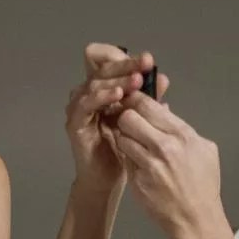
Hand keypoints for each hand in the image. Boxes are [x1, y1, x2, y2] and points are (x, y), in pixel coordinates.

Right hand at [65, 43, 169, 191]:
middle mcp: (88, 94)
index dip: (127, 59)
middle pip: (103, 70)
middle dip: (125, 65)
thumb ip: (149, 99)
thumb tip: (163, 78)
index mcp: (103, 89)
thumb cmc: (123, 148)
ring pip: (94, 84)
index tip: (148, 60)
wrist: (107, 179)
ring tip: (136, 80)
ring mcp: (79, 107)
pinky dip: (101, 97)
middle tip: (145, 63)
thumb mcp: (140, 120)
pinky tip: (118, 95)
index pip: (110, 64)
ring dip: (116, 80)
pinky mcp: (75, 123)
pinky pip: (86, 105)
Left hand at [113, 92, 224, 237]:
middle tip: (129, 122)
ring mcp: (148, 165)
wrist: (196, 219)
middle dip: (126, 117)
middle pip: (128, 117)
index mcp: (182, 135)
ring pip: (122, 137)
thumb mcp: (205, 150)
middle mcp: (164, 147)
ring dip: (124, 138)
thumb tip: (164, 110)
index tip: (133, 101)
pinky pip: (124, 158)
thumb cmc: (204, 184)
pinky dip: (128, 157)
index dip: (136, 99)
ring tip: (133, 143)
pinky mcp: (137, 180)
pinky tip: (136, 161)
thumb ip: (183, 129)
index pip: (148, 105)